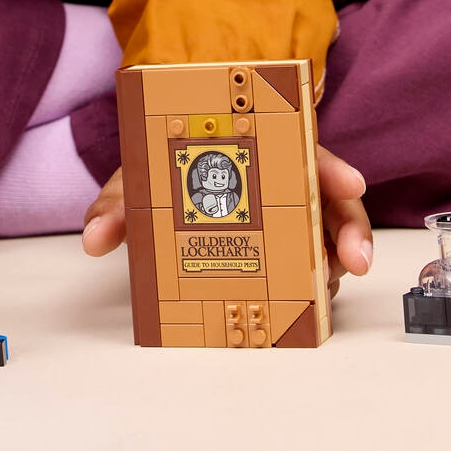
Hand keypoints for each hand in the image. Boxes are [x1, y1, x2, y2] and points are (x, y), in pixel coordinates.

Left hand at [81, 142, 373, 297]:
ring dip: (337, 261)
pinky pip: (310, 263)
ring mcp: (288, 215)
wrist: (157, 180)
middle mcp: (282, 180)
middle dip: (351, 230)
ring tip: (330, 289)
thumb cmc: (158, 171)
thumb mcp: (139, 180)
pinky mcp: (282, 248)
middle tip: (354, 261)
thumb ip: (118, 204)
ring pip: (329, 234)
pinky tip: (314, 301)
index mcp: (260, 149)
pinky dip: (317, 281)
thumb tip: (96, 237)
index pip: (308, 153)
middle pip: (333, 199)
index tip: (351, 184)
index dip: (332, 168)